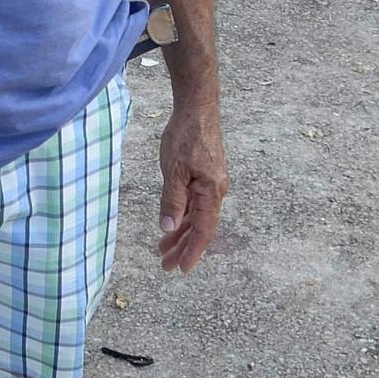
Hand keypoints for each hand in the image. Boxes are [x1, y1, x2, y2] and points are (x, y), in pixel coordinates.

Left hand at [154, 91, 227, 272]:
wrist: (197, 108)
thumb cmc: (186, 137)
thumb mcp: (174, 171)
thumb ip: (172, 201)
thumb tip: (168, 227)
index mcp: (211, 193)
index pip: (203, 230)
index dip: (192, 251)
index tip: (182, 269)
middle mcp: (215, 191)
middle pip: (199, 227)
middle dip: (182, 247)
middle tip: (166, 265)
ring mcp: (210, 183)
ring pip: (195, 216)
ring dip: (180, 232)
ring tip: (164, 249)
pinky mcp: (204, 175)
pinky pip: (194, 203)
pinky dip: (182, 215)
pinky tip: (172, 224)